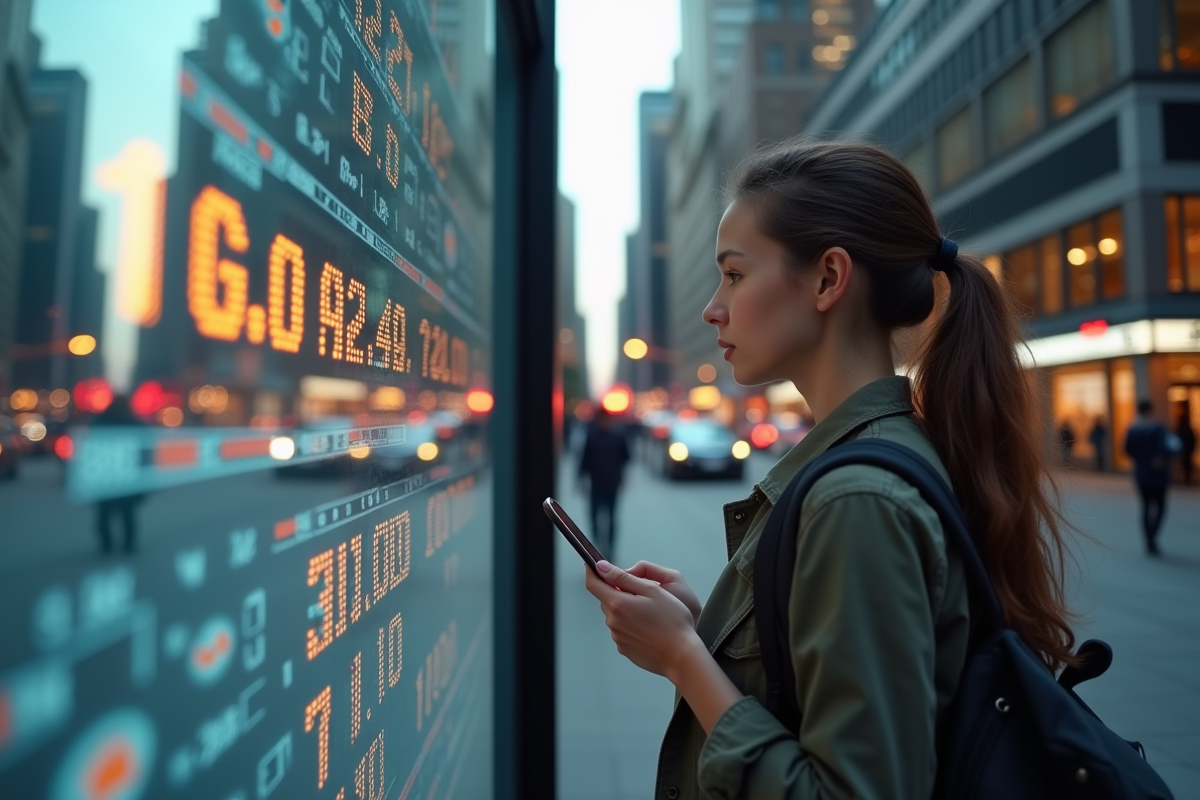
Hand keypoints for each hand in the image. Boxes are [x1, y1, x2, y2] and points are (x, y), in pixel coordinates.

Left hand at [585, 560, 700, 679]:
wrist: (681, 656)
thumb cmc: (672, 621)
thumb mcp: (652, 590)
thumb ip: (624, 578)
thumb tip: (601, 567)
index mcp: (618, 604)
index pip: (593, 584)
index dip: (591, 571)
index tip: (593, 564)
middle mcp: (613, 622)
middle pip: (606, 599)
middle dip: (617, 591)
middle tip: (640, 592)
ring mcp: (617, 638)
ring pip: (615, 615)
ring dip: (625, 609)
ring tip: (650, 613)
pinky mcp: (624, 649)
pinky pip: (622, 631)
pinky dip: (630, 625)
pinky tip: (649, 628)